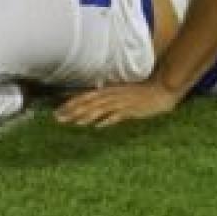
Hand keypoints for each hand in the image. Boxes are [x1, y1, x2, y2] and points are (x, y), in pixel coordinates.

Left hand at [54, 81, 182, 127]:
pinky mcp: (131, 109)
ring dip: (85, 116)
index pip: (84, 96)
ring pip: (99, 108)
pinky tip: (98, 125)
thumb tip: (92, 112)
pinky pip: (117, 115)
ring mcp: (120, 102)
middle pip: (88, 102)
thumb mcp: (119, 94)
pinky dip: (107, 120)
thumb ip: (106, 100)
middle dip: (72, 110)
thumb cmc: (139, 93)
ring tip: (73, 122)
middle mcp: (111, 94)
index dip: (69, 103)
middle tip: (58, 118)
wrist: (160, 90)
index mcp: (107, 90)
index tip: (56, 110)